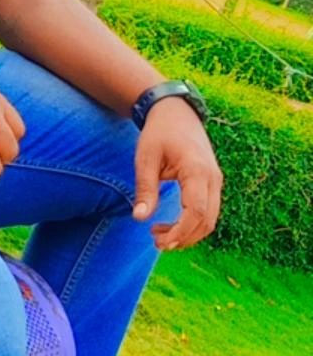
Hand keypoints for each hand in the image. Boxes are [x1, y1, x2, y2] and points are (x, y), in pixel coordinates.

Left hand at [133, 97, 222, 250]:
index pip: (195, 211)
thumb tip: (140, 218)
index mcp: (196, 170)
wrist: (176, 113)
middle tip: (157, 242)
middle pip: (207, 220)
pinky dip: (194, 224)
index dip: (180, 232)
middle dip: (184, 238)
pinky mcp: (213, 183)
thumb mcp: (146, 159)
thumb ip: (145, 189)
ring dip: (189, 234)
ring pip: (211, 219)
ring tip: (161, 236)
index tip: (160, 241)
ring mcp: (216, 180)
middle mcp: (212, 177)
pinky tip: (173, 226)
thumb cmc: (159, 133)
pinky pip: (209, 211)